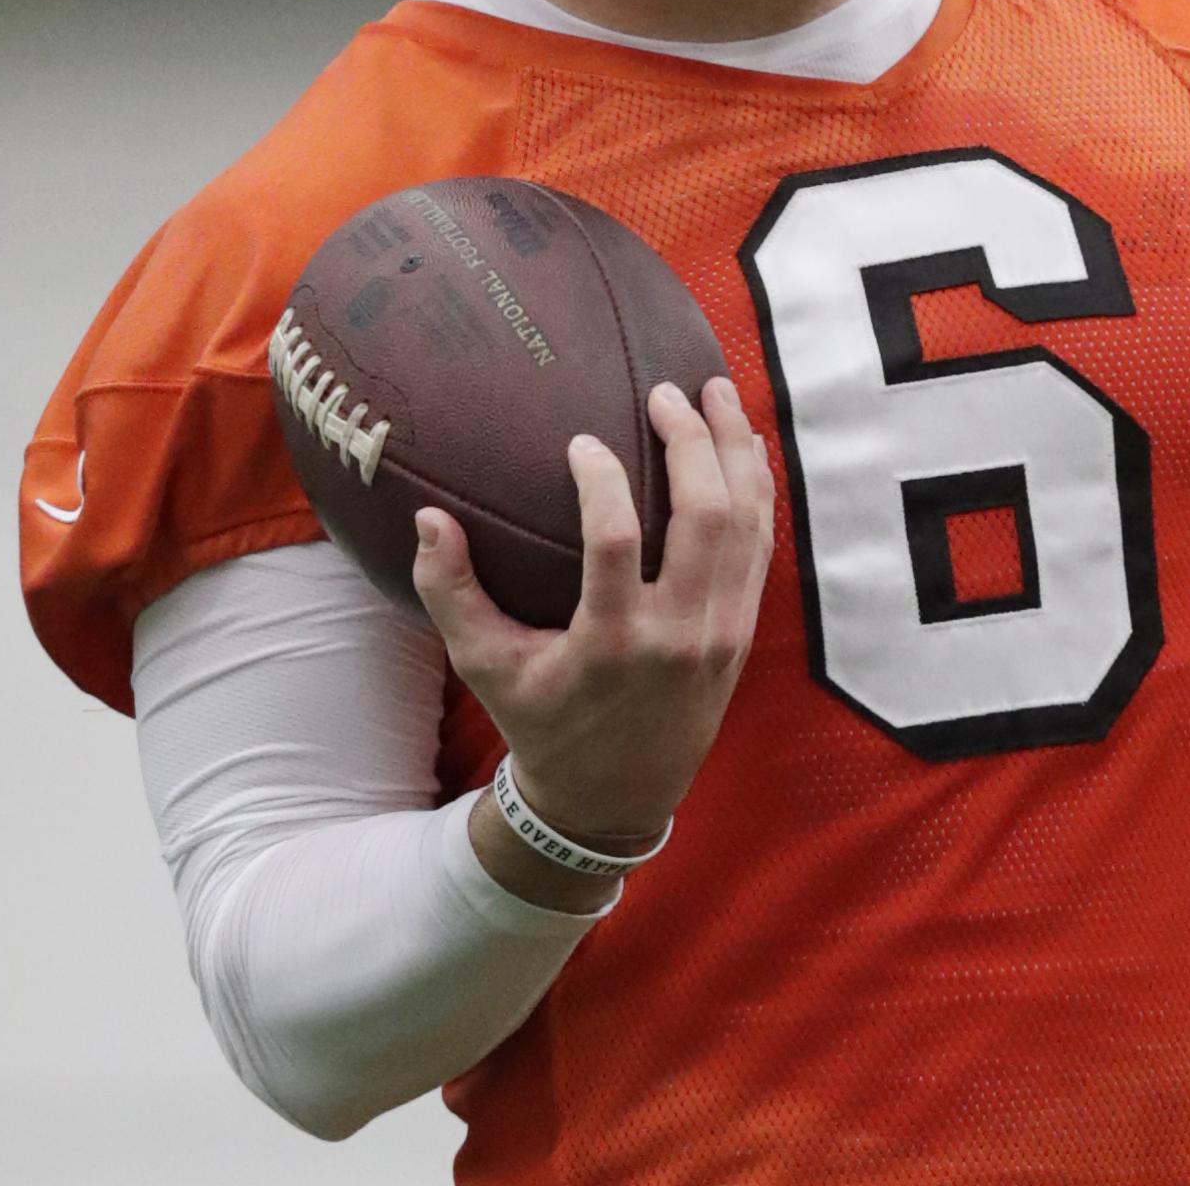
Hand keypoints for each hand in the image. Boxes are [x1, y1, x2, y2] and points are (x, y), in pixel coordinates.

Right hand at [412, 378, 774, 854]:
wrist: (614, 798)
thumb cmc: (542, 722)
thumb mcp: (484, 667)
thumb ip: (451, 593)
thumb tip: (428, 517)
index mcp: (611, 644)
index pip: (615, 543)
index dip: (603, 482)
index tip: (583, 440)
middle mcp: (678, 635)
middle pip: (704, 518)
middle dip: (693, 442)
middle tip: (666, 390)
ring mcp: (721, 632)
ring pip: (747, 525)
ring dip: (737, 452)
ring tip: (718, 390)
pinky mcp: (743, 631)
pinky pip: (761, 547)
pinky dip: (758, 491)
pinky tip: (744, 446)